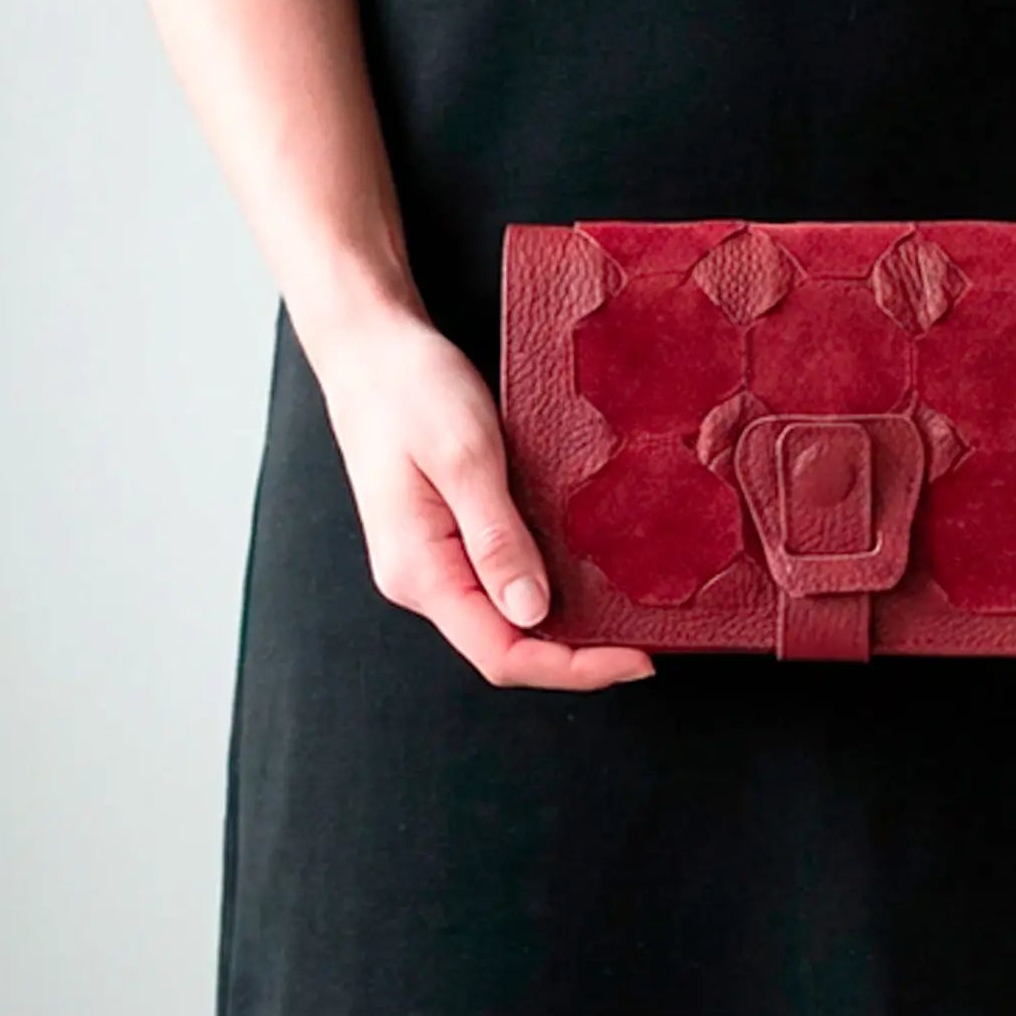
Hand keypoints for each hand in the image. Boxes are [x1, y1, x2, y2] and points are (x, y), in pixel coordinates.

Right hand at [313, 306, 655, 689]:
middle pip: (506, 646)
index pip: (501, 654)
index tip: (637, 657)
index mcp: (419, 571)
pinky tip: (586, 572)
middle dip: (577, 655)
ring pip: (505, 618)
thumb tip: (531, 612)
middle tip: (646, 637)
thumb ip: (496, 538)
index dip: (573, 669)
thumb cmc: (410, 388)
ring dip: (565, 623)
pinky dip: (546, 585)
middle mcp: (422, 579)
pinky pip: (499, 580)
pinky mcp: (446, 536)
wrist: (370, 346)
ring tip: (626, 612)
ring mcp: (433, 560)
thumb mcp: (465, 456)